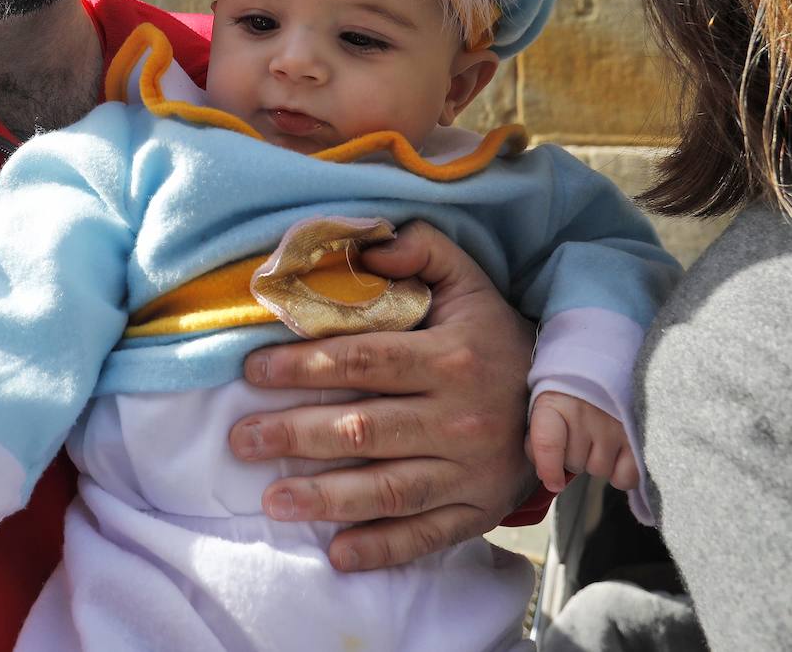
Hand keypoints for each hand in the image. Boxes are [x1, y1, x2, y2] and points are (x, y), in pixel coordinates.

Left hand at [230, 220, 536, 571]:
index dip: (305, 365)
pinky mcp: (478, 511)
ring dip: (325, 498)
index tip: (253, 371)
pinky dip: (382, 549)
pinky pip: (426, 535)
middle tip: (241, 440)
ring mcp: (470, 471)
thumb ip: (418, 249)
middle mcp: (461, 418)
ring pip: (388, 490)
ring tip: (270, 500)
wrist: (560, 398)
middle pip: (365, 429)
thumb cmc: (489, 332)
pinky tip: (336, 554)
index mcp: (452, 357)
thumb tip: (368, 248)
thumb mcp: (464, 278)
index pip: (366, 360)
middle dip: (296, 435)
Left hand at [528, 391, 637, 492]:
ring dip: (597, 461)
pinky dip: (621, 473)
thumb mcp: (545, 403)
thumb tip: (547, 477)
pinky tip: (617, 453)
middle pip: (574, 463)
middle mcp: (585, 415)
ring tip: (598, 437)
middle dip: (574, 456)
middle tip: (578, 434)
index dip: (548, 468)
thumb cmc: (570, 391)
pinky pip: (626, 477)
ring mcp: (614, 426)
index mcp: (555, 402)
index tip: (553, 482)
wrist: (607, 362)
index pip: (548, 443)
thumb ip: (539, 438)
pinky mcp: (638, 437)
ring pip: (599, 470)